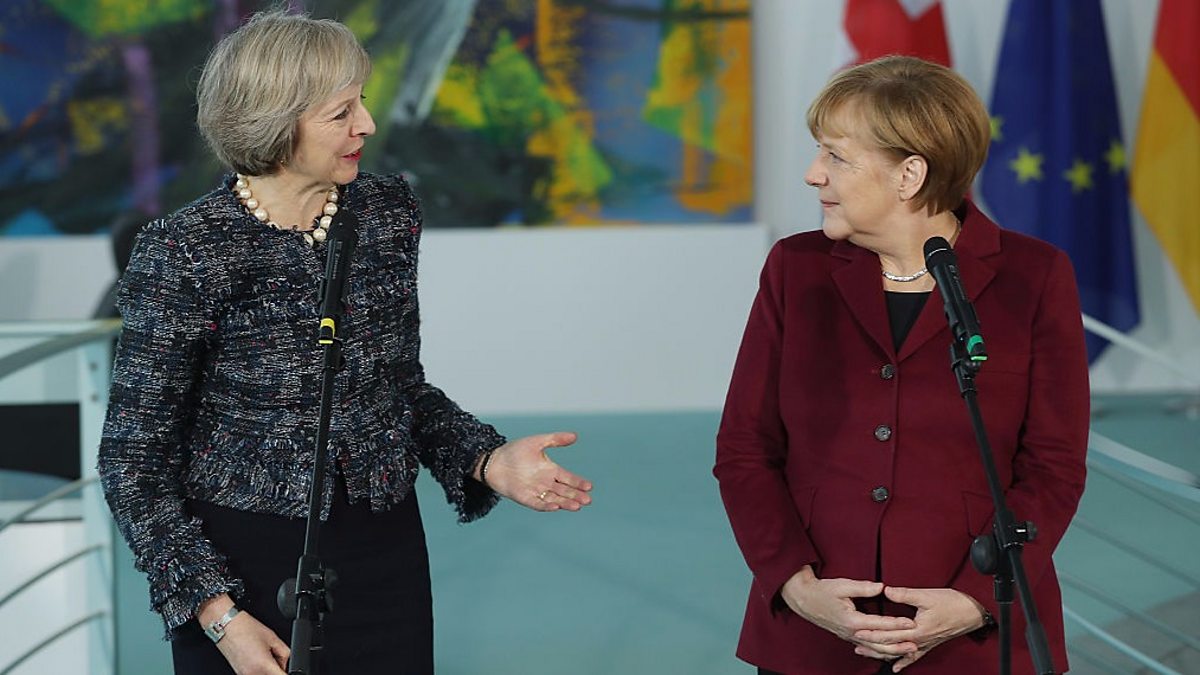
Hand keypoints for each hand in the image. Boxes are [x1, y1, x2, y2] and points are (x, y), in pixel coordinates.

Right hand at [198, 595, 288, 674]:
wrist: (226, 627)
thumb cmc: (245, 629)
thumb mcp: (273, 638)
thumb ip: (285, 653)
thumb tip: (289, 663)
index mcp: (264, 665)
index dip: (288, 672)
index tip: (290, 669)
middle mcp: (253, 674)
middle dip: (279, 669)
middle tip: (276, 657)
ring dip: (269, 670)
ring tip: (265, 655)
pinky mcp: (240, 674)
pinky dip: (260, 669)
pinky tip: (257, 658)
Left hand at [481, 432, 592, 510]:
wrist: (493, 461)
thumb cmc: (515, 450)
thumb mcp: (537, 442)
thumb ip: (555, 439)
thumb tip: (575, 436)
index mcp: (550, 470)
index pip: (568, 478)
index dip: (578, 482)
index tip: (589, 486)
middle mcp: (546, 482)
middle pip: (564, 491)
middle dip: (576, 495)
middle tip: (588, 500)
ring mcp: (536, 491)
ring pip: (555, 499)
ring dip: (566, 503)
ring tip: (577, 506)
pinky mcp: (525, 498)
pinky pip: (538, 504)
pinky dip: (547, 505)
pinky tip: (556, 506)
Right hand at [780, 566, 916, 655]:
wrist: (804, 600)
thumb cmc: (822, 591)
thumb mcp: (842, 585)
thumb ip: (863, 588)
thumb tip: (882, 587)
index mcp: (852, 620)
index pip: (879, 624)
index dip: (896, 623)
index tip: (910, 622)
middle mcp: (851, 632)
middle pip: (879, 642)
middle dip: (899, 643)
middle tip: (916, 643)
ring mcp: (849, 636)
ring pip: (874, 649)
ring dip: (892, 650)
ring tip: (908, 650)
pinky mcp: (848, 636)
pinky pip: (867, 647)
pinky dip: (880, 651)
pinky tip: (890, 652)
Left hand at [852, 586, 986, 671]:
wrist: (973, 613)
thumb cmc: (953, 603)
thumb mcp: (927, 595)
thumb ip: (905, 595)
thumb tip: (886, 591)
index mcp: (917, 629)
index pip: (889, 633)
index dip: (873, 631)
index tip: (858, 630)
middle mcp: (920, 640)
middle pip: (891, 644)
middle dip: (872, 643)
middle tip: (855, 642)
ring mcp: (925, 644)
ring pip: (899, 652)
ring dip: (882, 653)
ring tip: (865, 652)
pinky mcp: (929, 644)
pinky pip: (914, 656)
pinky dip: (903, 662)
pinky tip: (895, 667)